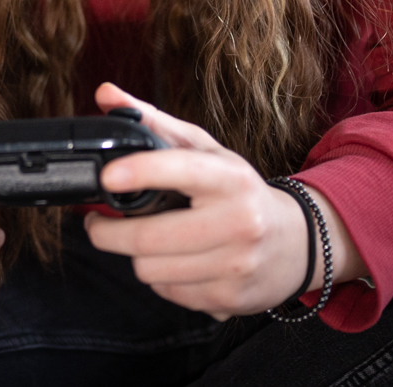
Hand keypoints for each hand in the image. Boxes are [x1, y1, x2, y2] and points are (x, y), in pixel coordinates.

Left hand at [81, 83, 367, 317]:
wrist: (296, 243)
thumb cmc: (238, 191)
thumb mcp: (204, 151)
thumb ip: (152, 122)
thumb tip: (105, 94)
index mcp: (231, 178)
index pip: (181, 169)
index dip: (140, 171)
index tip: (107, 176)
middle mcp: (239, 222)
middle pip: (149, 237)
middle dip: (107, 232)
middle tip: (96, 224)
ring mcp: (236, 265)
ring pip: (150, 269)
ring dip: (136, 257)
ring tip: (145, 242)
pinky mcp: (230, 299)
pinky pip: (167, 292)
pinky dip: (160, 278)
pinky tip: (173, 263)